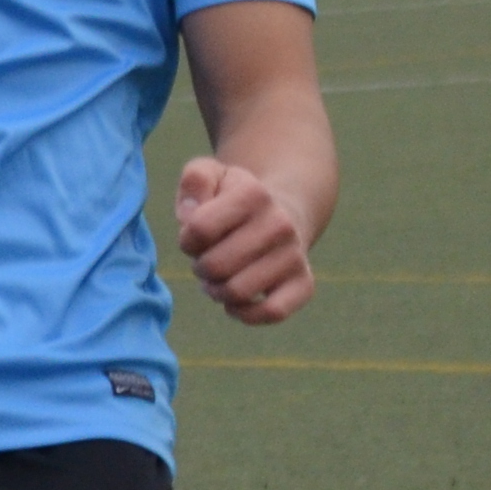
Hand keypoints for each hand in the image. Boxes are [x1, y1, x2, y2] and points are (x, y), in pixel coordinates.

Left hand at [174, 153, 316, 323]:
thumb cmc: (232, 200)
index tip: (195, 237)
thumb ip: (193, 182)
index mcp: (253, 194)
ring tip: (218, 279)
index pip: (199, 228)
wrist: (281, 215)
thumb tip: (189, 215)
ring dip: (217, 291)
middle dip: (200, 268)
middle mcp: (280, 223)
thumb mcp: (210, 175)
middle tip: (206, 261)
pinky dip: (246, 314)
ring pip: (239, 291)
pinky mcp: (304, 284)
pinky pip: (272, 312)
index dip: (187, 239)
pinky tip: (235, 303)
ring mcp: (294, 255)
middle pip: (215, 265)